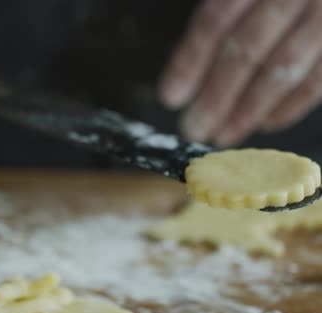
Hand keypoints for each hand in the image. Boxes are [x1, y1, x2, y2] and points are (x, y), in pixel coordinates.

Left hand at [160, 0, 321, 145]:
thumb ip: (226, 5)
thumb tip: (190, 61)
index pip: (217, 19)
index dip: (190, 60)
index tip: (171, 96)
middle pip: (247, 49)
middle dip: (215, 96)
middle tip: (193, 127)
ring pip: (283, 69)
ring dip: (247, 110)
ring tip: (222, 134)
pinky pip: (319, 80)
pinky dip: (290, 106)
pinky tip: (264, 122)